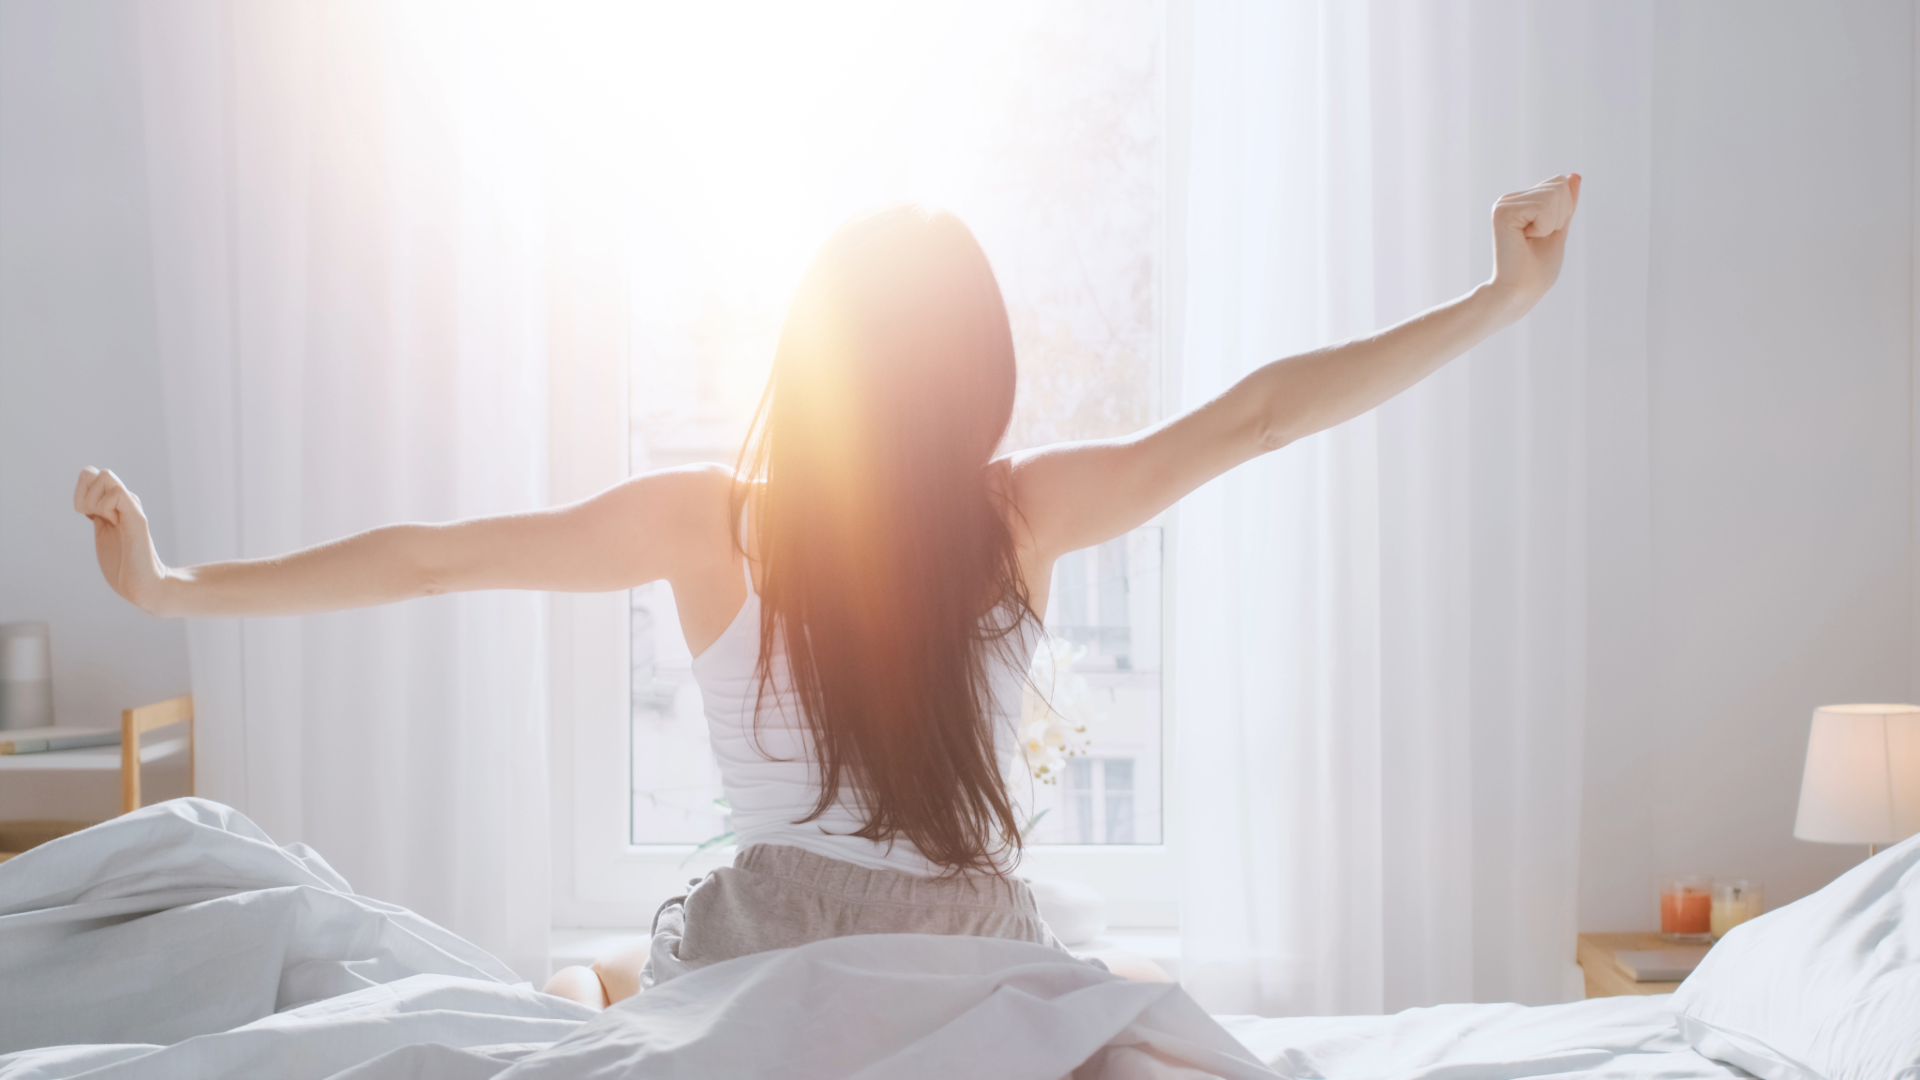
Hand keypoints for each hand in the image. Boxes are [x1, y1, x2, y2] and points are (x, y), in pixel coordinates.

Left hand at [73, 467, 168, 612]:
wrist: (143, 585)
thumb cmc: (124, 566)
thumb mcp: (104, 534)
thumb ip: (99, 518)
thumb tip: (89, 505)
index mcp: (114, 505)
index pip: (89, 476)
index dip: (80, 492)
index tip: (88, 516)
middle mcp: (124, 501)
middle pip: (92, 472)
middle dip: (83, 494)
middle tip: (94, 518)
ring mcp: (131, 507)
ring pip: (104, 476)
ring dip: (94, 501)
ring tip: (107, 522)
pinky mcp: (137, 517)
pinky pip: (117, 493)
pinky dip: (105, 507)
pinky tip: (114, 525)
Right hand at [1487, 173, 1580, 313]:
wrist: (1520, 292)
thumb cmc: (1538, 269)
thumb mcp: (1559, 228)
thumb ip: (1566, 203)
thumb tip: (1574, 176)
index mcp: (1520, 202)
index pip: (1559, 183)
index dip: (1563, 211)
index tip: (1544, 235)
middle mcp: (1509, 199)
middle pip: (1558, 184)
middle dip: (1559, 216)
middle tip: (1537, 239)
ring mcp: (1504, 204)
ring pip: (1553, 194)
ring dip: (1551, 223)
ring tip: (1530, 241)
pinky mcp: (1502, 212)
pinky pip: (1543, 206)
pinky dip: (1543, 226)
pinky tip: (1525, 240)